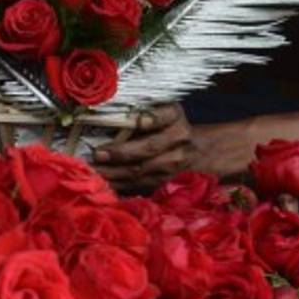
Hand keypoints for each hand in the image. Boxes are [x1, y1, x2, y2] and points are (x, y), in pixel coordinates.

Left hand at [92, 105, 250, 191]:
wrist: (206, 152)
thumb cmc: (174, 126)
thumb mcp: (167, 111)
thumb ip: (143, 112)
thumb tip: (105, 114)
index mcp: (175, 118)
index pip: (159, 117)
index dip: (144, 121)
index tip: (131, 122)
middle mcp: (178, 141)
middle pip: (147, 150)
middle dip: (119, 154)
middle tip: (96, 155)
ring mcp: (175, 166)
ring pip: (142, 171)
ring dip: (115, 173)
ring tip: (92, 172)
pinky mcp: (168, 184)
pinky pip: (141, 186)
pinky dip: (121, 187)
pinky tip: (104, 186)